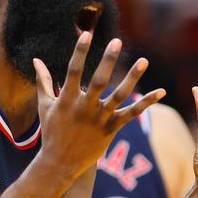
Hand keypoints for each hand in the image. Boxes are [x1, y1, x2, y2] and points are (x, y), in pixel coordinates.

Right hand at [34, 32, 165, 183]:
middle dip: (107, 60)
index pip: (73, 71)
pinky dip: (146, 104)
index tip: (87, 34)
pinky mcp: (110, 130)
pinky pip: (131, 114)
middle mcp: (84, 108)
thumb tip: (36, 60)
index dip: (80, 52)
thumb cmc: (51, 132)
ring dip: (132, 78)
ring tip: (143, 61)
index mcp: (67, 100)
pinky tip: (161, 92)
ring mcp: (99, 119)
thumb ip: (43, 81)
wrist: (59, 163)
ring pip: (119, 96)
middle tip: (116, 42)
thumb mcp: (45, 106)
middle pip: (99, 81)